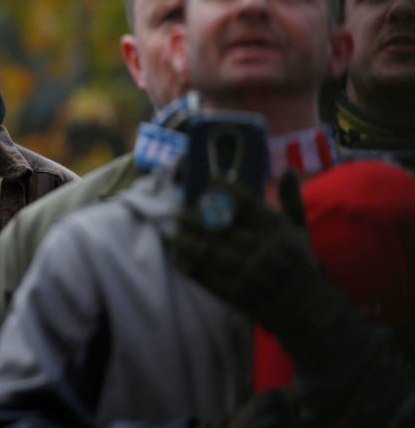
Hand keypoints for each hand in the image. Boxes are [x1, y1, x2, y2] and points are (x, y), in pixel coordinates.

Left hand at [170, 172, 414, 427]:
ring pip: (208, 251)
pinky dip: (188, 264)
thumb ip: (292, 201)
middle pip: (220, 227)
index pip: (246, 202)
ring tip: (173, 232)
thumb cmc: (299, 265)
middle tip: (179, 212)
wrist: (306, 310)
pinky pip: (205, 276)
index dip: (225, 189)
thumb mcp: (300, 232)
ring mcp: (249, 272)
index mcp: (276, 230)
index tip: (209, 181)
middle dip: (196, 218)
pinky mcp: (237, 293)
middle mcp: (263, 248)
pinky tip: (176, 255)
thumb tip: (290, 170)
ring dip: (186, 240)